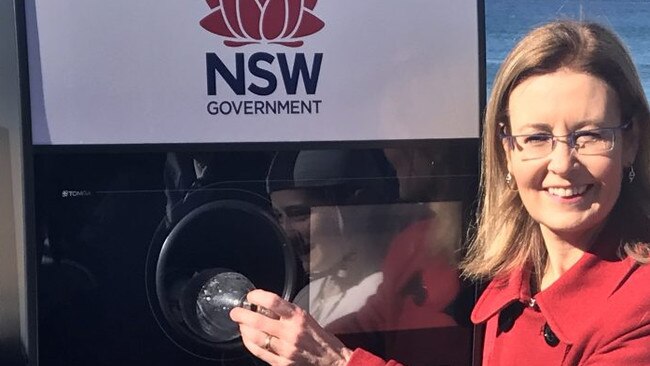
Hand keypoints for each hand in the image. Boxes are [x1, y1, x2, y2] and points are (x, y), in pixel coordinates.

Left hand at [230, 289, 352, 365]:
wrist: (330, 359)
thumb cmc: (317, 336)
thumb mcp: (304, 317)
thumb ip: (285, 312)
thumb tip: (262, 306)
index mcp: (298, 317)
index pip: (273, 302)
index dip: (257, 296)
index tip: (250, 295)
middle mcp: (290, 333)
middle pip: (258, 322)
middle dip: (242, 315)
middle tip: (235, 312)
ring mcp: (285, 350)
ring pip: (255, 338)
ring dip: (244, 330)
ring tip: (241, 325)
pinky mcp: (281, 363)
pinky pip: (259, 352)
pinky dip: (250, 344)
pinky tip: (248, 339)